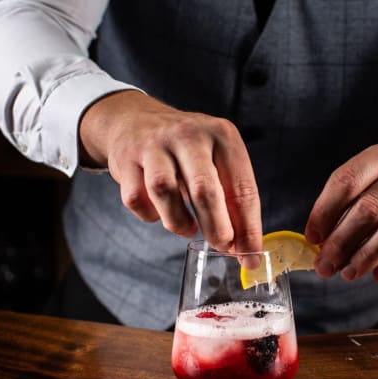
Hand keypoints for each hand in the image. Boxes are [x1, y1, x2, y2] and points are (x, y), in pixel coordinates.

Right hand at [79, 90, 262, 253]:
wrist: (136, 121)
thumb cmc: (186, 149)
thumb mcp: (217, 159)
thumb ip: (232, 198)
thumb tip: (246, 248)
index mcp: (222, 135)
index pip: (242, 188)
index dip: (248, 229)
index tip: (251, 256)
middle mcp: (189, 135)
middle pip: (205, 190)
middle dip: (217, 227)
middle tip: (221, 245)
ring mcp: (155, 146)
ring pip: (165, 191)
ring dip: (179, 222)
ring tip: (188, 229)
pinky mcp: (126, 160)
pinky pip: (136, 198)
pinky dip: (149, 215)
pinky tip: (158, 213)